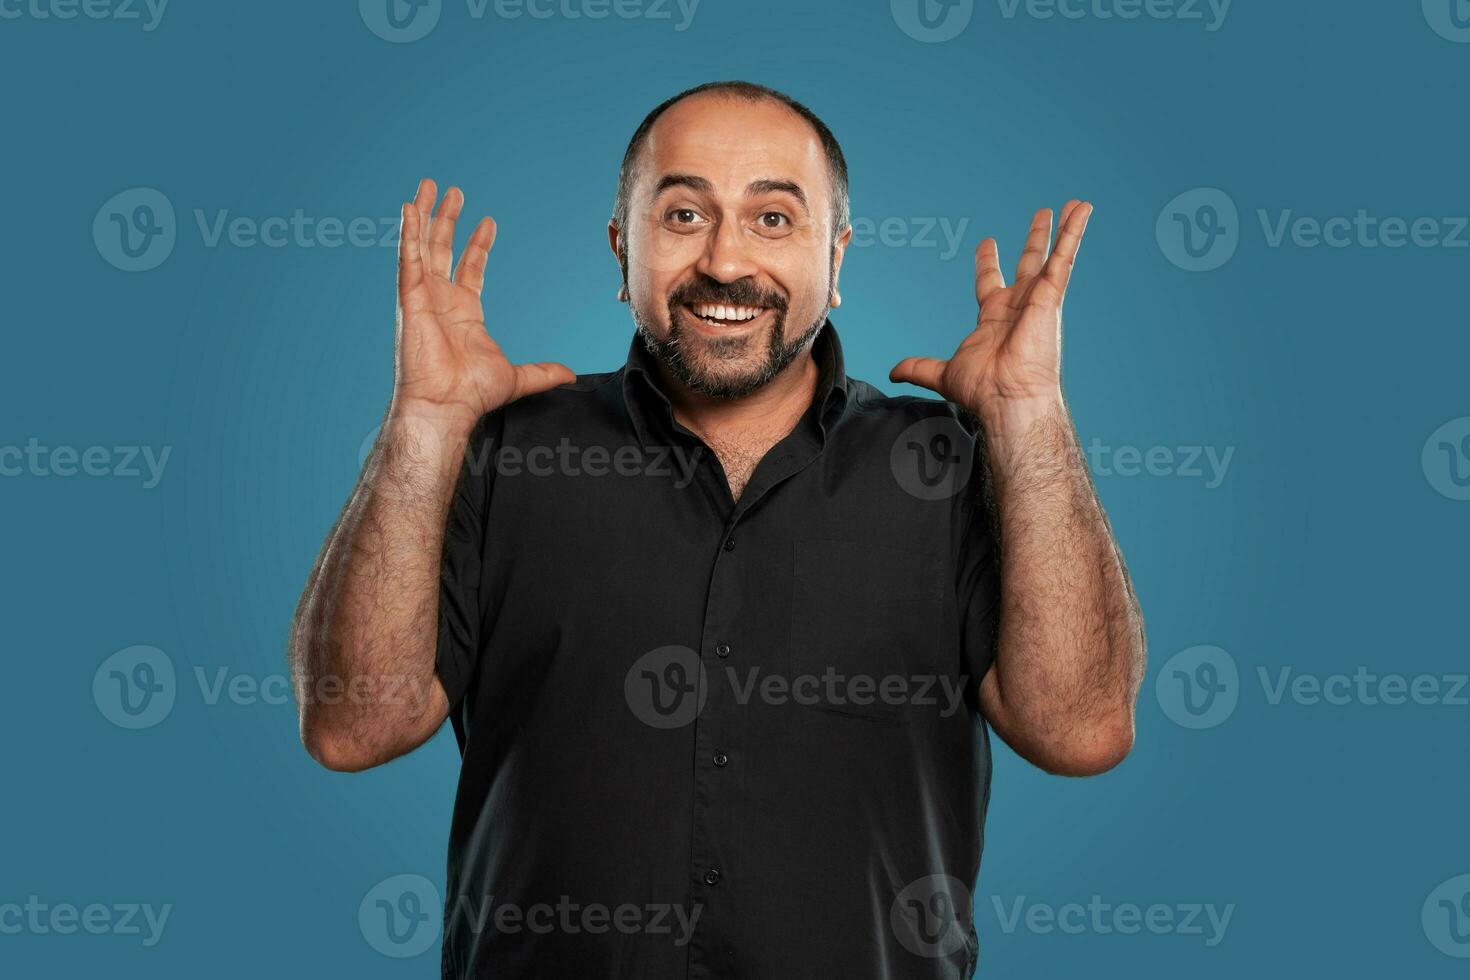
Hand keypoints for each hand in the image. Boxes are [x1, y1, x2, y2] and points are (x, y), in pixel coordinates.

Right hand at [391, 178, 573, 429]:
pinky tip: (411, 208)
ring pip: (422, 246)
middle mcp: (440, 301)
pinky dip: (408, 232)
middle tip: (453, 192)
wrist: (447, 404)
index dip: (477, 245)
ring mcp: (423, 297)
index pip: (469, 269)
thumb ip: (542, 372)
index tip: (488, 222)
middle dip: (447, 220)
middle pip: (442, 250)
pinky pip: (408, 258)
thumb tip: (569, 374)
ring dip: (426, 216)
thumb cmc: (471, 394)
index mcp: (463, 313)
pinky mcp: (409, 298)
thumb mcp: (518, 377)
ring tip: (429, 185)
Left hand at [890, 201, 1091, 421]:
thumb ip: (919, 366)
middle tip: (1041, 215)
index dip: (988, 262)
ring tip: (1076, 204)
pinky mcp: (1050, 296)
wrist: (1008, 397)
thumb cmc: (983, 391)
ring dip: (1065, 230)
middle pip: (1027, 263)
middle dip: (1034, 240)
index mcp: (993, 318)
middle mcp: (1018, 306)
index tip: (987, 243)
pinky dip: (1074, 233)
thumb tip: (894, 372)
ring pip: (1053, 256)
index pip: (990, 282)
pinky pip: (1065, 258)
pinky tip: (1082, 209)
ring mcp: (1037, 300)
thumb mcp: (943, 372)